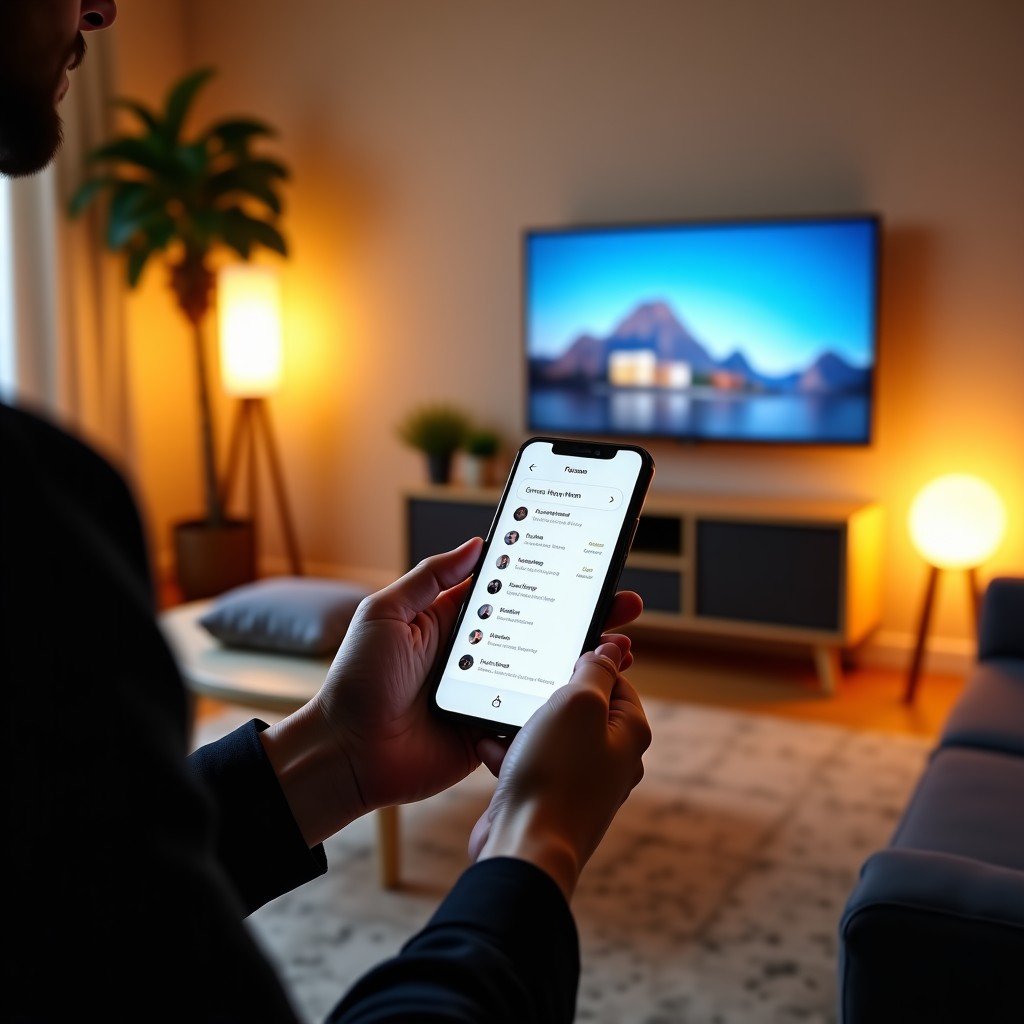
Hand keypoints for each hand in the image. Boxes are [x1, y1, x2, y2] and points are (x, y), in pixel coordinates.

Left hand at [260, 538, 643, 845]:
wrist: (347, 753)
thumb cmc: (357, 680)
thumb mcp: (386, 614)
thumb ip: (430, 578)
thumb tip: (476, 543)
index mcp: (453, 622)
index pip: (512, 591)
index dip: (548, 578)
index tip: (584, 564)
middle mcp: (477, 654)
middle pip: (541, 628)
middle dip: (583, 616)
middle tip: (623, 604)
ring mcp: (487, 692)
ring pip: (545, 670)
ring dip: (584, 658)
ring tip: (622, 645)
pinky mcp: (491, 728)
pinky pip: (534, 713)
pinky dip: (564, 704)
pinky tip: (594, 691)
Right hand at [469, 642, 650, 901]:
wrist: (525, 848)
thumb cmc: (555, 774)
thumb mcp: (578, 703)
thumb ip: (595, 671)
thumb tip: (611, 648)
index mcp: (629, 733)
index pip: (616, 680)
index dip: (587, 662)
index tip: (558, 652)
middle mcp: (611, 759)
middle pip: (581, 707)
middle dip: (547, 694)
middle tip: (524, 684)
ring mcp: (581, 783)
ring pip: (550, 734)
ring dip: (522, 723)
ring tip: (500, 716)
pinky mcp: (549, 800)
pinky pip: (529, 763)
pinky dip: (509, 753)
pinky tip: (488, 748)